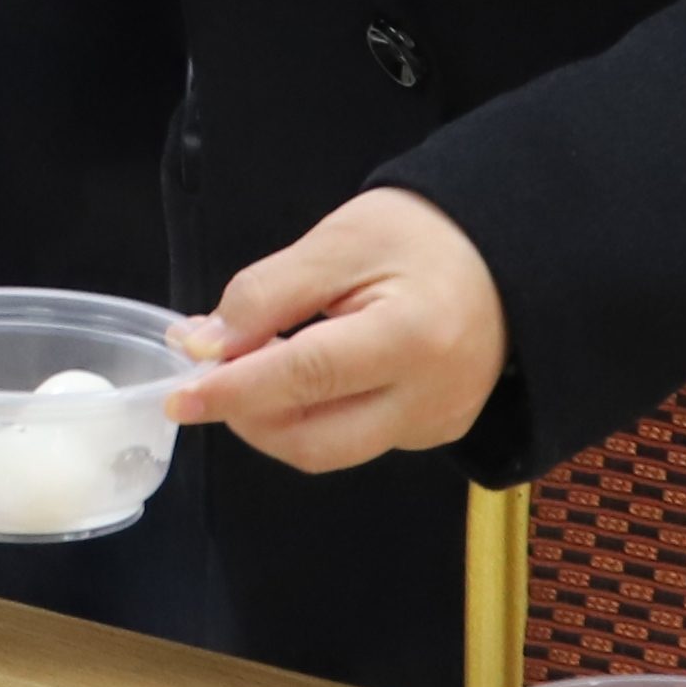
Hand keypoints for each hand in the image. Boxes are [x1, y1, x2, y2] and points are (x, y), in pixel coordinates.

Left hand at [166, 187, 505, 470]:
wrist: (507, 258)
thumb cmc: (421, 236)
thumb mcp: (338, 242)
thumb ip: (266, 294)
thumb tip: (203, 348)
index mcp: (411, 337)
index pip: (304, 377)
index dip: (232, 389)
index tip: (178, 394)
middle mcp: (429, 399)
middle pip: (312, 440)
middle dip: (247, 415)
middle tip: (213, 374)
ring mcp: (435, 426)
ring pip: (327, 450)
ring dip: (274, 419)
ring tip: (255, 366)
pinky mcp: (433, 434)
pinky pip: (354, 440)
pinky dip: (311, 416)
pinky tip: (303, 376)